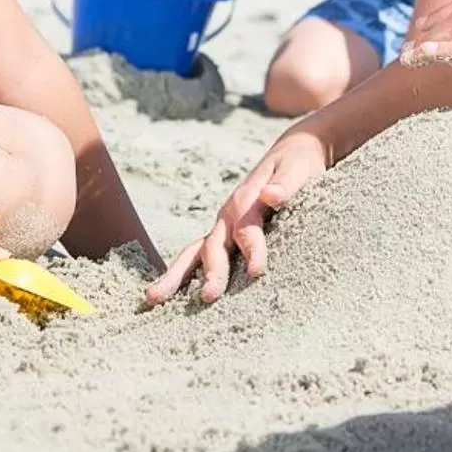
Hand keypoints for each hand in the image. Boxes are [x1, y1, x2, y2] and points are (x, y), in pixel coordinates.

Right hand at [146, 127, 328, 304]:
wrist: (292, 152)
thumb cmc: (298, 164)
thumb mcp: (298, 168)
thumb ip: (286, 184)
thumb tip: (271, 194)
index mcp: (246, 200)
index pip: (246, 230)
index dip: (252, 250)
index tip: (257, 272)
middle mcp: (228, 216)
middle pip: (212, 246)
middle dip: (210, 272)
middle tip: (208, 297)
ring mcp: (223, 227)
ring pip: (194, 253)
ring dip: (176, 276)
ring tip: (152, 298)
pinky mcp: (225, 236)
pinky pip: (201, 257)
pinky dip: (185, 276)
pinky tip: (172, 299)